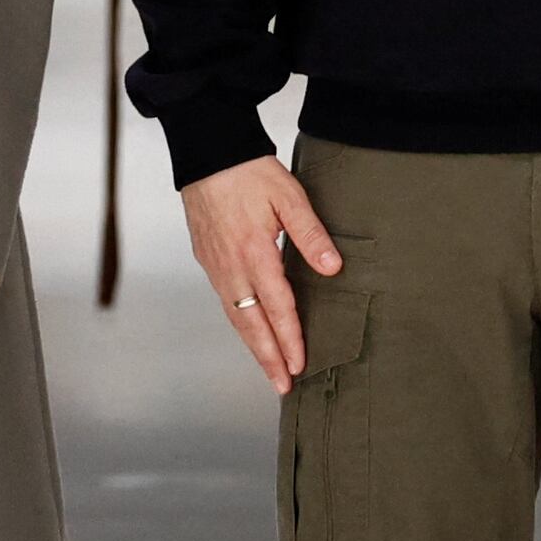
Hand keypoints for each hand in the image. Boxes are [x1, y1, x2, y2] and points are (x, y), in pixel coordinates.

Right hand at [181, 155, 343, 392]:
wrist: (207, 154)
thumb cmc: (249, 171)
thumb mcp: (289, 196)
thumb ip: (311, 234)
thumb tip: (333, 269)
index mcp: (254, 253)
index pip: (277, 307)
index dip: (290, 338)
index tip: (299, 365)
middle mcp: (231, 267)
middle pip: (250, 324)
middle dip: (268, 358)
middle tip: (282, 386)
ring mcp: (216, 266)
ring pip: (235, 316)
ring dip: (252, 345)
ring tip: (269, 368)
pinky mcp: (208, 259)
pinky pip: (225, 301)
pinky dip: (239, 323)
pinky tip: (249, 329)